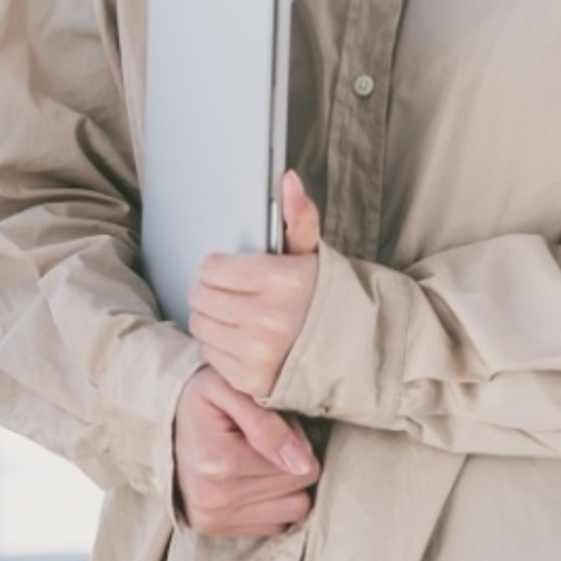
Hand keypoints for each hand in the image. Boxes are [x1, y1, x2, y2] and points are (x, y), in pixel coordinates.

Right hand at [174, 364, 315, 539]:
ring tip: (260, 462)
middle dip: (293, 462)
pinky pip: (276, 526)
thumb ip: (267, 422)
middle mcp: (214, 499)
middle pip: (300, 490)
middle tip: (265, 442)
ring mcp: (212, 519)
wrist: (160, 422)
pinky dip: (271, 504)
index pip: (304, 466)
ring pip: (294, 511)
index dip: (298, 440)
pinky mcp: (214, 529)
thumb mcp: (231, 388)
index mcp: (219, 463)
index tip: (274, 424)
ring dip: (287, 487)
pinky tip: (252, 480)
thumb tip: (302, 463)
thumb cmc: (203, 399)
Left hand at [189, 172, 322, 402]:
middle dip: (212, 292)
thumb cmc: (330, 299)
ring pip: (201, 326)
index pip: (213, 268)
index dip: (220, 268)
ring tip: (237, 316)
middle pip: (202, 297)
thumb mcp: (315, 255)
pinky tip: (243, 340)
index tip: (234, 272)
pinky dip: (221, 346)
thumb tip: (288, 179)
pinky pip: (211, 355)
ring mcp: (258, 354)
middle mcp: (268, 319)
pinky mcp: (251, 381)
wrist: (358, 352)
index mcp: (282, 281)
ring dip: (213, 319)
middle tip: (233, 294)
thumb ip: (298, 217)